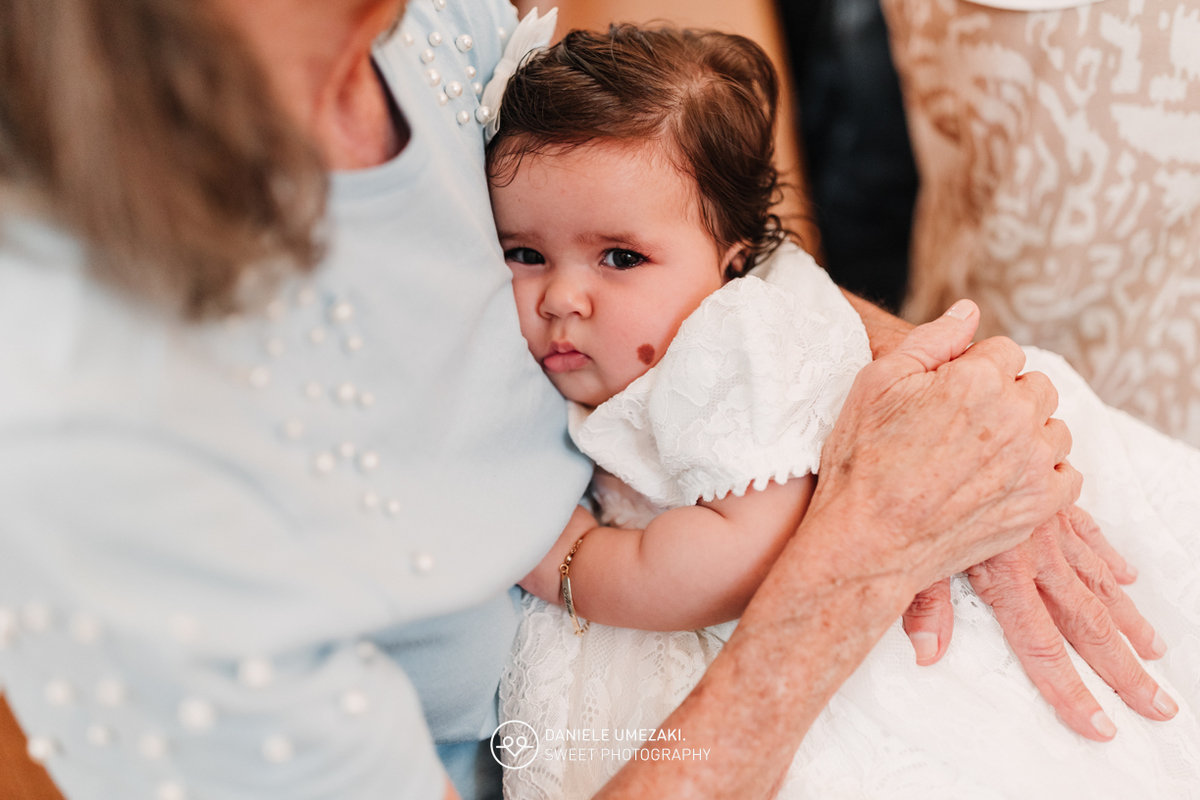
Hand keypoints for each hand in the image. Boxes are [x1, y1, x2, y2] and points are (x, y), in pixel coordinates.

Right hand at [809, 300, 1080, 593]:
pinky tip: (1006, 479)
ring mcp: (1033, 463)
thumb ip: (930, 340)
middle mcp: (1014, 416)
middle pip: (1036, 385)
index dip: (973, 369)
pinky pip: (1068, 474)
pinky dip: (1044, 474)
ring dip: (1028, 434)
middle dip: (1006, 397)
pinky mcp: (1039, 505)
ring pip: (1054, 428)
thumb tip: (970, 311)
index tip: (947, 395)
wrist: (866, 541)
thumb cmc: (862, 461)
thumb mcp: (877, 383)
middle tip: (962, 427)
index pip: (1004, 351)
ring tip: (982, 456)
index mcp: (977, 378)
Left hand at [901, 505, 1177, 740]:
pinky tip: (1127, 575)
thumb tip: (925, 654)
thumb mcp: (912, 546)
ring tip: (1155, 650)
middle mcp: (1036, 553)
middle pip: (1088, 623)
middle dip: (1123, 669)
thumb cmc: (914, 481)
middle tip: (1159, 705)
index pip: (1042, 646)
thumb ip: (922, 603)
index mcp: (1004, 573)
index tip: (1101, 725)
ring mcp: (1048, 524)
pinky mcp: (1049, 496)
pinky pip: (1088, 532)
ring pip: (1098, 581)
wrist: (949, 411)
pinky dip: (1108, 556)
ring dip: (1128, 618)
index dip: (1071, 690)